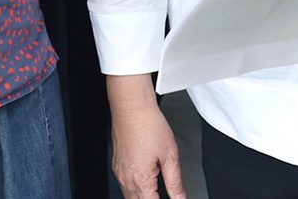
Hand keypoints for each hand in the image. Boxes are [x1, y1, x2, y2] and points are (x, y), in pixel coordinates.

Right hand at [108, 80, 185, 198]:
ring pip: (129, 197)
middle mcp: (126, 180)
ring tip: (155, 191)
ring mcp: (119, 173)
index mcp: (140, 181)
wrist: (132, 108)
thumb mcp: (170, 156)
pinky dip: (135, 189)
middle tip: (165, 193)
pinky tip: (144, 182)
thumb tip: (180, 197)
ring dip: (143, 197)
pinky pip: (124, 186)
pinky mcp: (117, 165)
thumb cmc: (148, 125)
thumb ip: (175, 182)